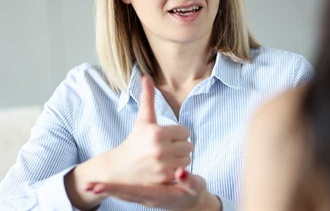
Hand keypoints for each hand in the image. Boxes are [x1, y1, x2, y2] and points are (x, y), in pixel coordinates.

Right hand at [65, 76, 192, 209]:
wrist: (120, 170)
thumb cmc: (134, 142)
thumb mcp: (142, 120)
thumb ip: (148, 98)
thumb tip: (146, 76)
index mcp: (157, 132)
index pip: (185, 132)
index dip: (176, 135)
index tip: (163, 138)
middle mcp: (161, 149)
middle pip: (189, 146)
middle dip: (179, 147)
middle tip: (163, 150)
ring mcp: (164, 165)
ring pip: (188, 159)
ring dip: (179, 159)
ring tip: (164, 159)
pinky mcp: (165, 179)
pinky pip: (183, 171)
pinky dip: (177, 171)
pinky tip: (164, 169)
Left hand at [85, 168, 220, 210]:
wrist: (193, 202)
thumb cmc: (195, 193)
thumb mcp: (196, 187)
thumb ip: (189, 180)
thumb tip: (180, 172)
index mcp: (159, 195)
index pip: (135, 191)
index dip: (118, 188)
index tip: (101, 186)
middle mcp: (149, 198)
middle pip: (124, 194)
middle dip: (106, 190)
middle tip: (87, 186)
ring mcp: (145, 197)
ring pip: (123, 194)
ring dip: (106, 190)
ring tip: (88, 186)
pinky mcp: (144, 193)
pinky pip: (126, 192)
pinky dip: (114, 189)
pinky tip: (103, 185)